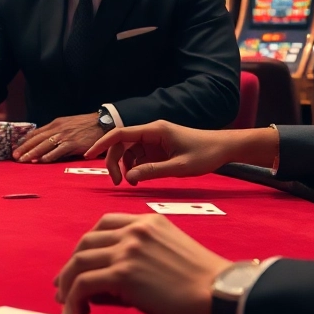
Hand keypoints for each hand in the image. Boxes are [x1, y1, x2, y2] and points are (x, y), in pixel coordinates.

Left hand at [14, 114, 103, 162]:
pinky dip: (49, 156)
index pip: (36, 133)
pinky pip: (58, 150)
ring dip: (33, 153)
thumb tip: (46, 141)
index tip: (17, 148)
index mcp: (56, 124)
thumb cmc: (86, 125)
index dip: (26, 141)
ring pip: (45, 145)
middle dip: (25, 148)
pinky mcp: (73, 143)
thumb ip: (57, 132)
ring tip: (24, 160)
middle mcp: (58, 129)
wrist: (103, 123)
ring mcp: (65, 136)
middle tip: (15, 156)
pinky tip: (42, 161)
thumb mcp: (68, 124)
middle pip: (37, 139)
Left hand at [53, 213, 230, 313]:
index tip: (80, 264)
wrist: (222, 293)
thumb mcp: (167, 258)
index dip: (87, 246)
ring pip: (79, 262)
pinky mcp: (124, 273)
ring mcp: (127, 249)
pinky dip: (73, 300)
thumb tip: (98, 288)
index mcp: (148, 221)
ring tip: (67, 305)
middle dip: (71, 266)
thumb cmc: (203, 283)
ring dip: (68, 286)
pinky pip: (84, 284)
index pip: (104, 225)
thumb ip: (134, 262)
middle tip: (63, 287)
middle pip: (86, 243)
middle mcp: (134, 230)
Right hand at [88, 121, 280, 185]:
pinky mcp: (158, 148)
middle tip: (116, 182)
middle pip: (121, 143)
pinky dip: (136, 168)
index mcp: (155, 130)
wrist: (225, 148)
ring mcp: (154, 140)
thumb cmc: (206, 154)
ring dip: (126, 166)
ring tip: (132, 183)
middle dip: (114, 161)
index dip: (102, 144)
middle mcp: (152, 132)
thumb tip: (129, 178)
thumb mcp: (179, 167)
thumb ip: (153, 171)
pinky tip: (141, 179)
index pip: (120, 133)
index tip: (88, 155)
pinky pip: (139, 156)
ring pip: (129, 151)